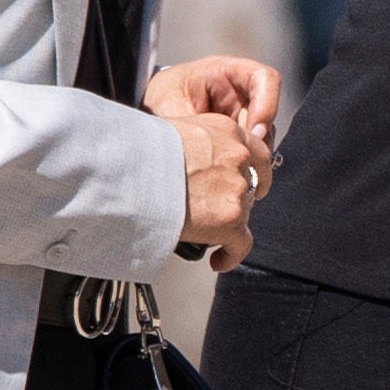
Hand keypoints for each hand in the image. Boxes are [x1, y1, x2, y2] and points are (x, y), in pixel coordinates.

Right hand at [148, 56, 273, 268]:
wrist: (131, 170)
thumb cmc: (140, 149)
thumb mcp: (176, 129)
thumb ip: (196, 144)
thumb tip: (188, 159)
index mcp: (227, 133)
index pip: (258, 153)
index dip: (256, 172)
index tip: (255, 183)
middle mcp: (238, 159)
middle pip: (248, 186)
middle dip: (232, 200)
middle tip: (212, 209)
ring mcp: (236, 190)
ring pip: (242, 214)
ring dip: (225, 225)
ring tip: (200, 232)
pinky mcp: (230, 219)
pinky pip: (240, 245)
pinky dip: (231, 255)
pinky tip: (218, 260)